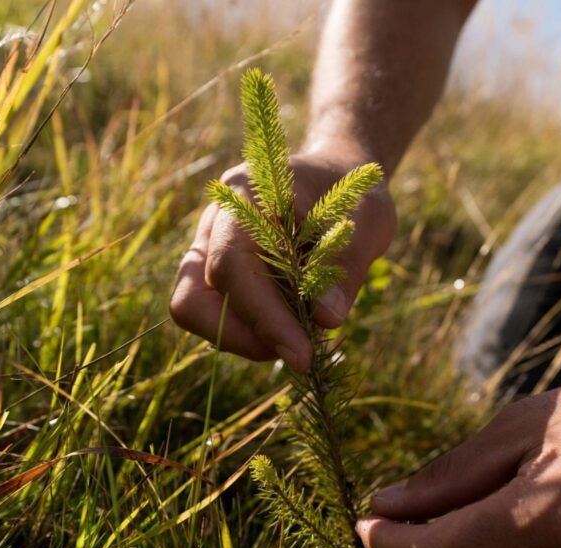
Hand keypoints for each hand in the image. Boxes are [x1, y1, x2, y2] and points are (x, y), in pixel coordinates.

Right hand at [169, 151, 395, 370]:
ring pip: (196, 310)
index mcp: (245, 194)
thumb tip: (325, 320)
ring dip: (246, 337)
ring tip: (301, 339)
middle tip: (298, 352)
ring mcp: (210, 248)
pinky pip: (218, 315)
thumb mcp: (369, 224)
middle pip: (192, 297)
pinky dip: (253, 332)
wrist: (341, 179)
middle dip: (242, 336)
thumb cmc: (355, 196)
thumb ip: (344, 268)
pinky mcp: (220, 274)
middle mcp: (215, 222)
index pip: (232, 266)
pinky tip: (294, 329)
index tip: (302, 355)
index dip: (264, 317)